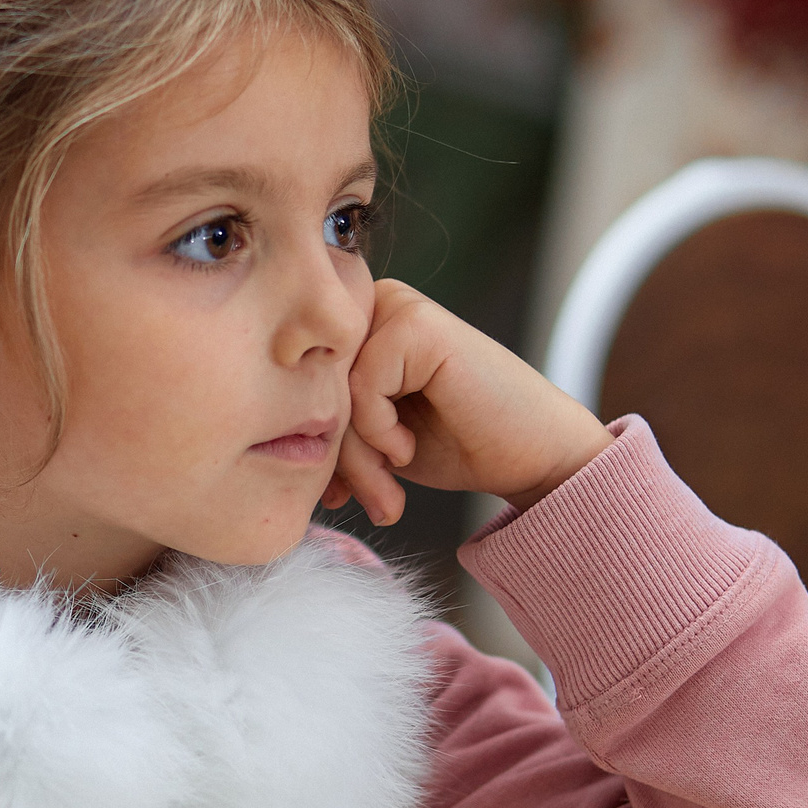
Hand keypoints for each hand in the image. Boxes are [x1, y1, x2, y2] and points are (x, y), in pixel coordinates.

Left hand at [325, 280, 612, 527]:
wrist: (535, 455)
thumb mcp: (378, 437)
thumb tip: (272, 436)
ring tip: (388, 490)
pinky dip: (379, 431)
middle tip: (370, 501)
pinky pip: (362, 387)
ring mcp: (398, 307)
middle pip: (317, 386)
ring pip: (336, 391)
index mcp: (362, 327)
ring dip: (357, 456)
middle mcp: (376, 306)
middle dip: (338, 455)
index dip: (320, 443)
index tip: (339, 494)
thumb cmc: (460, 444)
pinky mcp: (417, 322)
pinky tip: (407, 448)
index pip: (305, 382)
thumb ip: (333, 422)